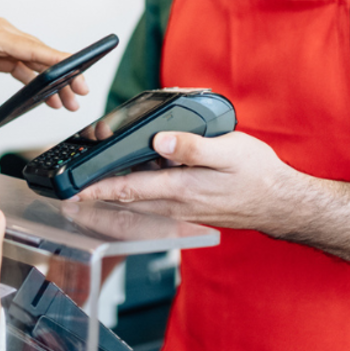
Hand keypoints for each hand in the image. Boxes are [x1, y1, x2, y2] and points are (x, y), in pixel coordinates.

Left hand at [0, 18, 87, 135]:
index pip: (31, 48)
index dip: (55, 59)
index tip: (76, 67)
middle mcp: (2, 33)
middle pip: (39, 54)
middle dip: (61, 75)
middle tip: (80, 93)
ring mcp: (3, 41)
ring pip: (35, 61)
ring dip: (51, 81)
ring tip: (67, 101)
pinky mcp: (2, 51)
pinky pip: (25, 65)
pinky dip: (37, 81)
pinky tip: (48, 97)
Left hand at [75, 130, 305, 232]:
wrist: (281, 203)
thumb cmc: (258, 176)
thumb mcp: (228, 151)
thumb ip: (191, 147)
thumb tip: (158, 142)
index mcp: (180, 188)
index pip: (127, 188)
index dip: (94, 189)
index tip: (70, 191)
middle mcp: (175, 203)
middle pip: (124, 199)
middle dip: (94, 193)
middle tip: (68, 187)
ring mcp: (181, 208)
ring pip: (136, 202)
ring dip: (112, 194)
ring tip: (88, 183)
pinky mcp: (188, 207)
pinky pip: (152, 202)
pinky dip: (134, 194)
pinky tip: (130, 182)